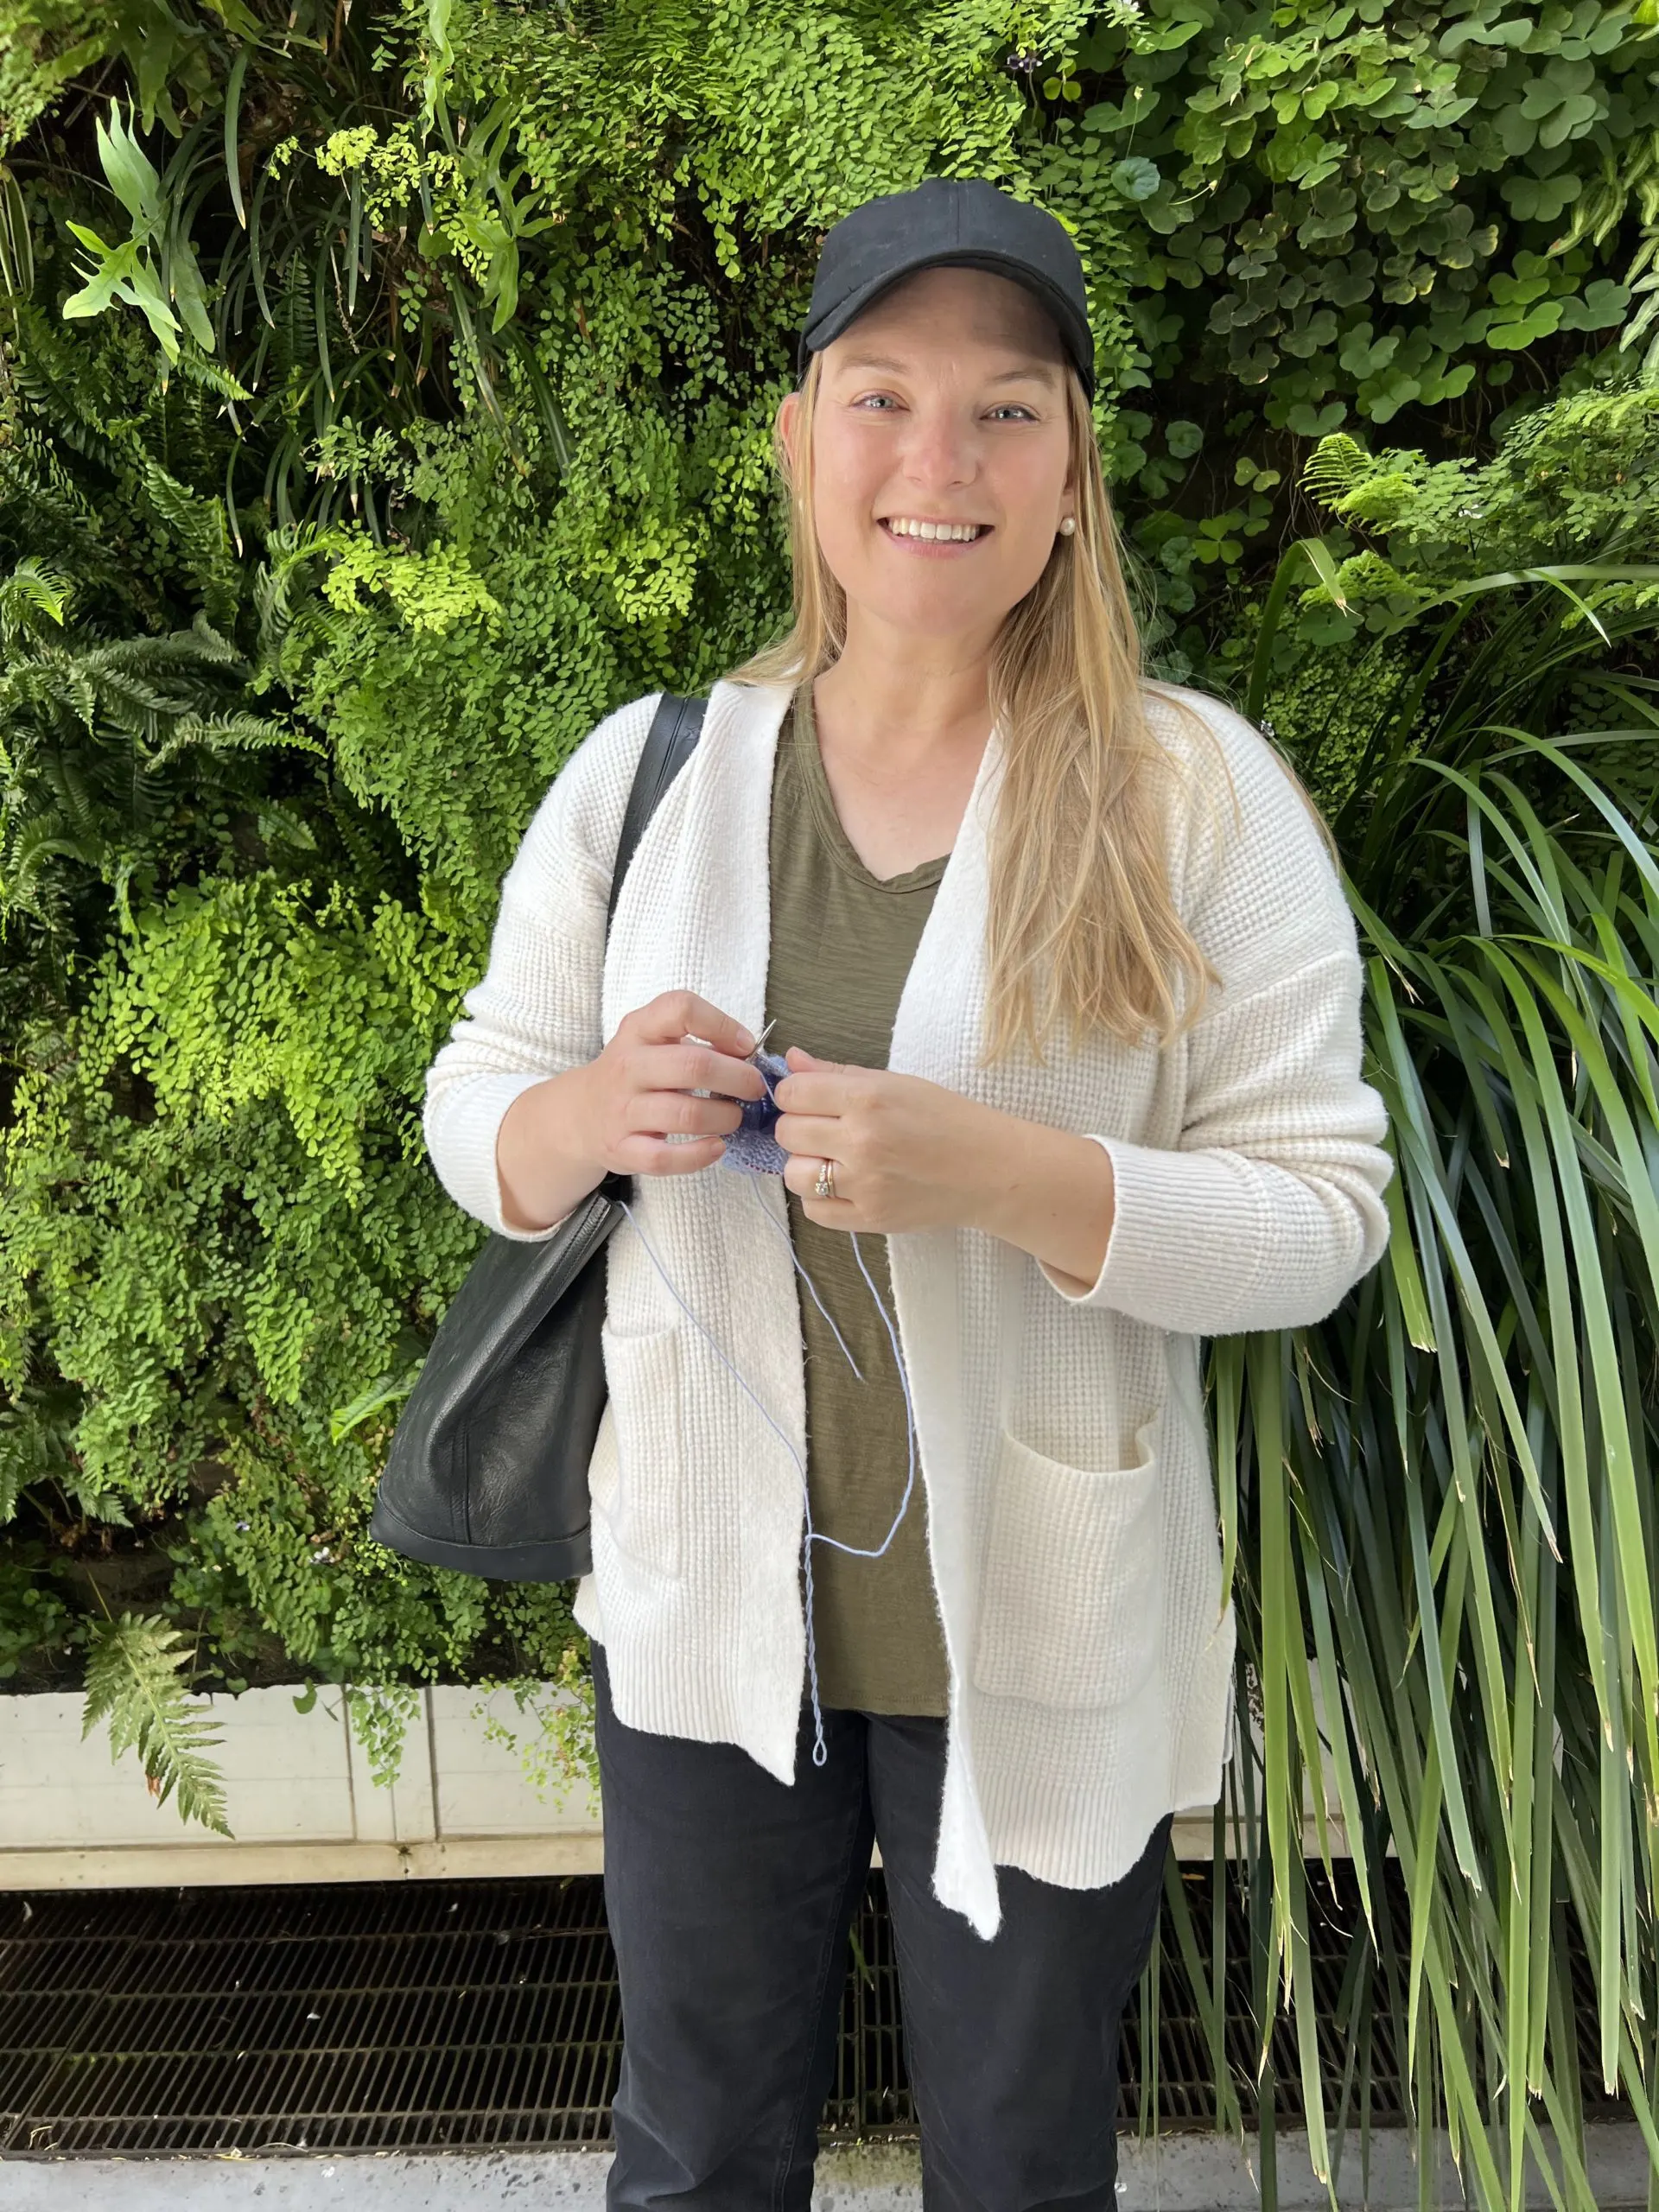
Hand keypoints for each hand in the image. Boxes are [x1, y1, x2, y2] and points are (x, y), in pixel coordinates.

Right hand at [572, 989, 766, 1178]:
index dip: (722, 1024)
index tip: (745, 1045)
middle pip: (693, 1066)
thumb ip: (699, 1040)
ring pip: (686, 1114)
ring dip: (724, 1117)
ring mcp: (622, 1110)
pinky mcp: (622, 1149)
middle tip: (753, 1088)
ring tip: (733, 1117)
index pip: (680, 1008)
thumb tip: (748, 1055)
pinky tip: (715, 1147)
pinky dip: (699, 1156)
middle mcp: (627, 1066)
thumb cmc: (635, 1073)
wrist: (581, 1113)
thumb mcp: (655, 1041)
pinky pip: (665, 1158)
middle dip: (737, 1078)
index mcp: (639, 1030)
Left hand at [772, 1045, 1001, 1233]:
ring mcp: (863, 1184)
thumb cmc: (948, 1119)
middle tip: (826, 1129)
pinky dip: (819, 1198)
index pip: (793, 1093)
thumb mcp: (897, 1083)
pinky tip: (842, 1185)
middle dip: (800, 1128)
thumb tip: (792, 1060)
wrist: (991, 1170)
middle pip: (788, 1133)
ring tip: (833, 1159)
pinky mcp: (869, 1218)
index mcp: (868, 1099)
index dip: (794, 1094)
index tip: (809, 1100)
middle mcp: (861, 1141)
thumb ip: (839, 1073)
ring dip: (805, 1164)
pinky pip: (814, 1210)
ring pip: (793, 1174)